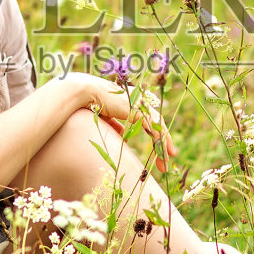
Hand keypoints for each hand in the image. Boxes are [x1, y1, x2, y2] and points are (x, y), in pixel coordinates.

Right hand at [55, 73, 175, 169]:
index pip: (149, 120)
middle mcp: (140, 101)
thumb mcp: (107, 118)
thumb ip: (117, 125)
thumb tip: (124, 137)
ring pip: (158, 127)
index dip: (156, 134)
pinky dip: (160, 140)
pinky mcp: (137, 110)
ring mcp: (139, 105)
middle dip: (163, 142)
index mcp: (134, 102)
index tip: (161, 149)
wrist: (85, 93)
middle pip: (157, 124)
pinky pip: (153, 127)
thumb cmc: (91, 103)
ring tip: (166, 161)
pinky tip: (163, 151)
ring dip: (163, 144)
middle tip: (168, 158)